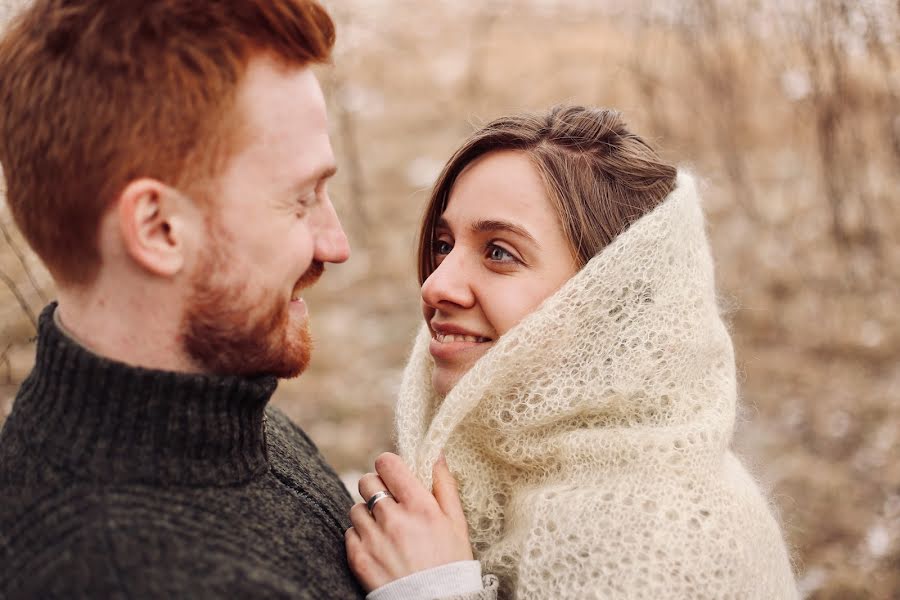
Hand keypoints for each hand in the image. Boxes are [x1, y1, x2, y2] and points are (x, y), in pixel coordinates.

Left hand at [345, 452, 473, 591]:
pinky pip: (349, 533)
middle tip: (389, 502)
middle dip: (377, 487)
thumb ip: (444, 486)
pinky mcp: (359, 559)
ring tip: (385, 529)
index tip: (393, 474)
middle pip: (368, 482)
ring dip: (368, 514)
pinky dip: (361, 537)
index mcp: (419, 506)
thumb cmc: (451, 563)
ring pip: (356, 508)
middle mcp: (393, 519)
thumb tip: (437, 454)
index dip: (389, 465)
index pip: (388, 464)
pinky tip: (378, 547)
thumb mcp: (456, 523)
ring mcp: (373, 539)